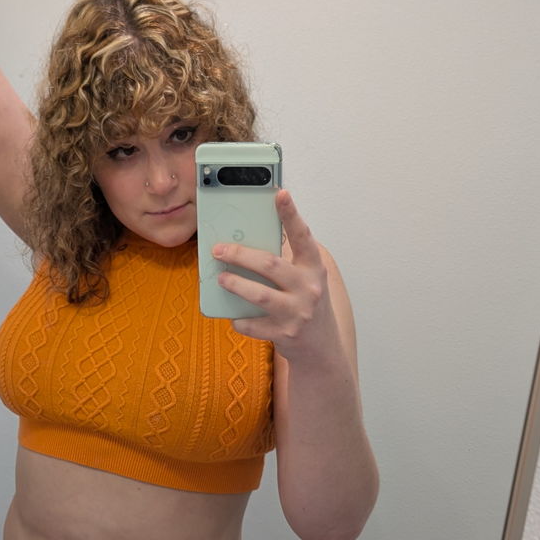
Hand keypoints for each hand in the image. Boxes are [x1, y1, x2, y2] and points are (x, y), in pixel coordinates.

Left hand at [211, 190, 341, 363]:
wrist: (321, 346)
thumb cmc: (305, 303)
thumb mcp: (304, 278)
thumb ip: (284, 262)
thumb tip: (244, 242)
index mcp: (313, 268)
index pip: (303, 236)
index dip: (291, 214)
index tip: (279, 193)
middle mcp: (308, 288)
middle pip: (270, 265)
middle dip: (241, 255)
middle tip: (219, 249)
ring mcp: (297, 313)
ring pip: (260, 295)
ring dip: (236, 284)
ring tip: (220, 278)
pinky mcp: (284, 334)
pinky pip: (253, 325)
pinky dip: (239, 320)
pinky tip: (233, 316)